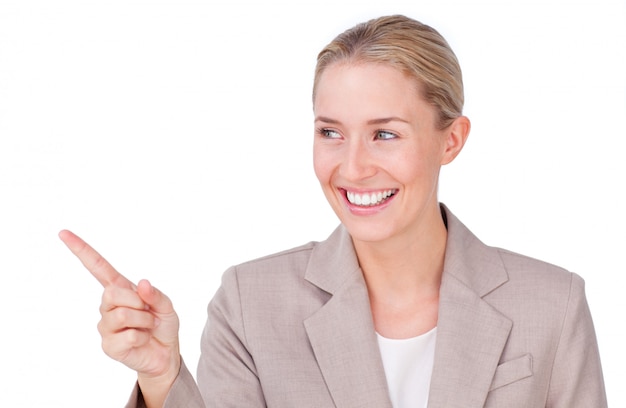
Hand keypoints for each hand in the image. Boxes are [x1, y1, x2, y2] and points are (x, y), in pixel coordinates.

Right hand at [59, 230, 180, 403]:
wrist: (165, 353)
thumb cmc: (162, 324)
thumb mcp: (166, 305)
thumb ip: (156, 295)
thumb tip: (142, 284)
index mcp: (121, 289)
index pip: (98, 267)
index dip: (82, 250)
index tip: (64, 233)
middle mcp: (108, 305)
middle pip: (111, 294)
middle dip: (137, 302)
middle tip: (149, 312)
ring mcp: (106, 326)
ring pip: (122, 315)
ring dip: (144, 320)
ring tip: (148, 327)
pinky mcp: (108, 345)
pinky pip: (128, 335)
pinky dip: (142, 336)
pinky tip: (142, 340)